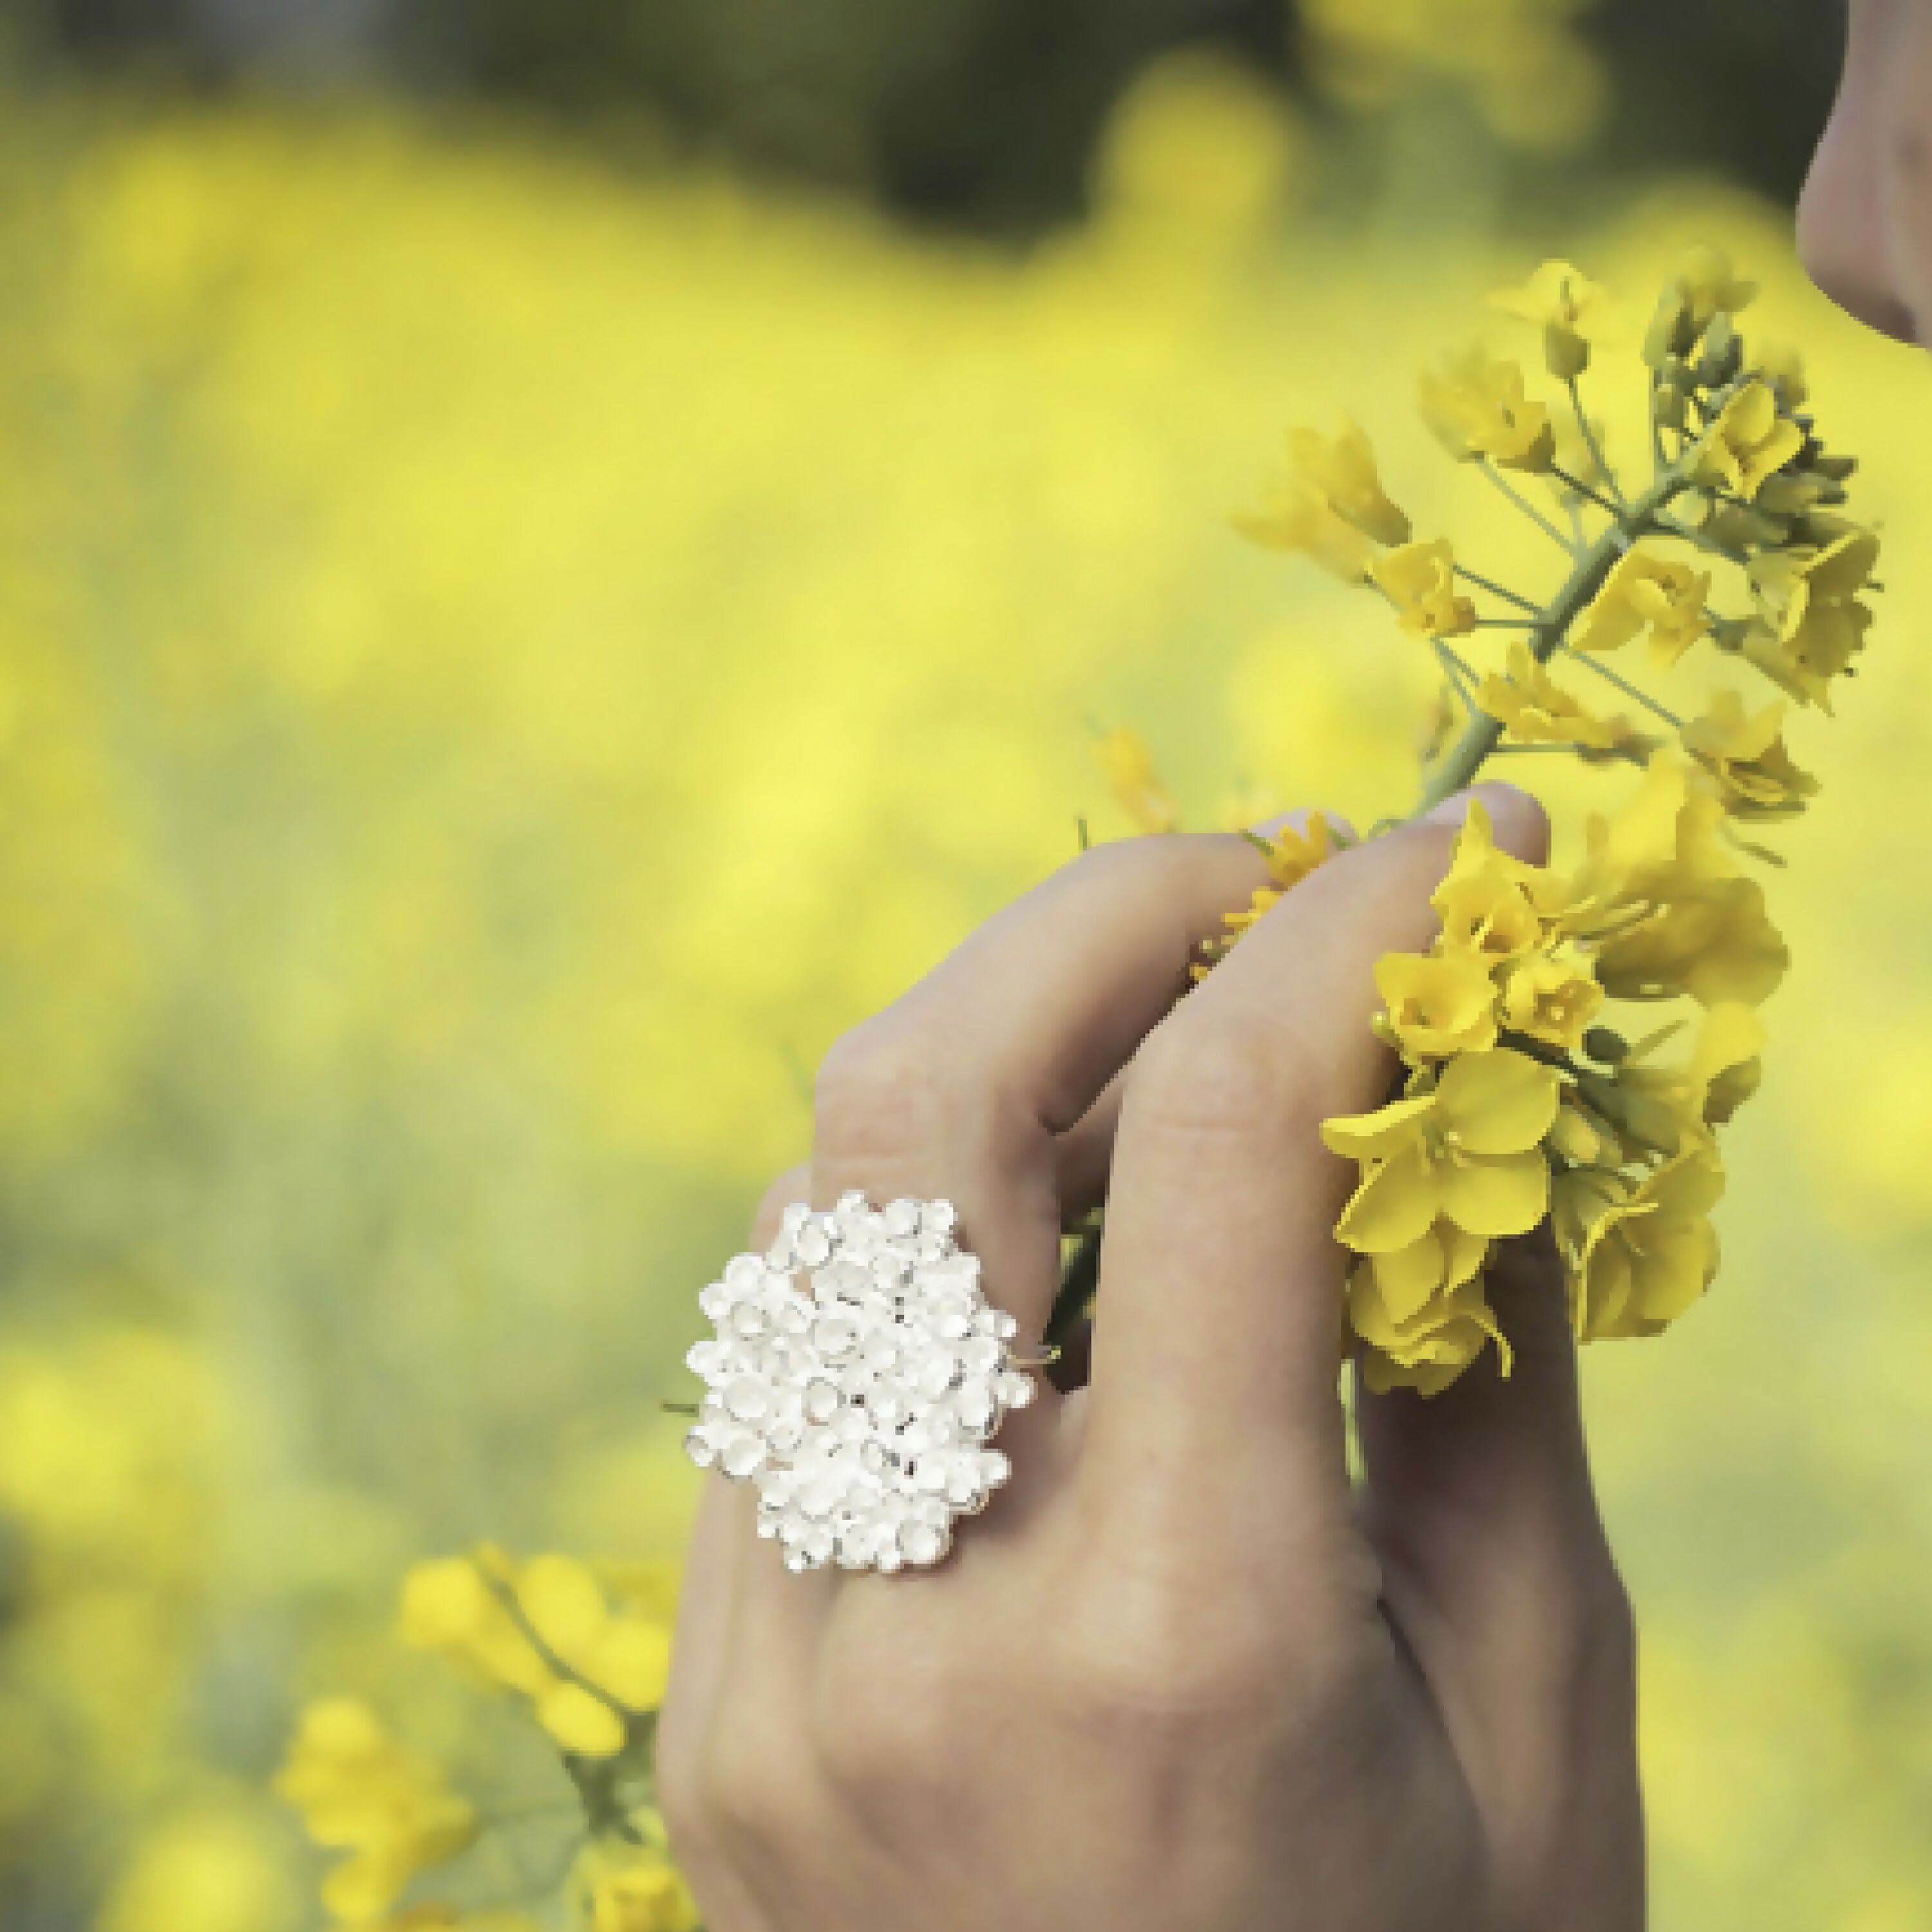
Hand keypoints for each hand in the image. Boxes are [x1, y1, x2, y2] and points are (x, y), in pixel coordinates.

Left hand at [657, 786, 1643, 1931]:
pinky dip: (920, 1219)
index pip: (1221, 1141)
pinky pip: (787, 1352)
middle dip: (1103, 916)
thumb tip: (1461, 1105)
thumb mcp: (1536, 1723)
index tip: (1463, 847)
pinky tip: (1049, 1220)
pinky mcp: (717, 1693)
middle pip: (917, 1099)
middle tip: (1259, 879)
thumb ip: (1484, 1385)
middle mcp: (911, 1633)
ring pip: (819, 1204)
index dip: (1351, 933)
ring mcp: (767, 1666)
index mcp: (1178, 1645)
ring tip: (1167, 1034)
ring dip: (999, 1051)